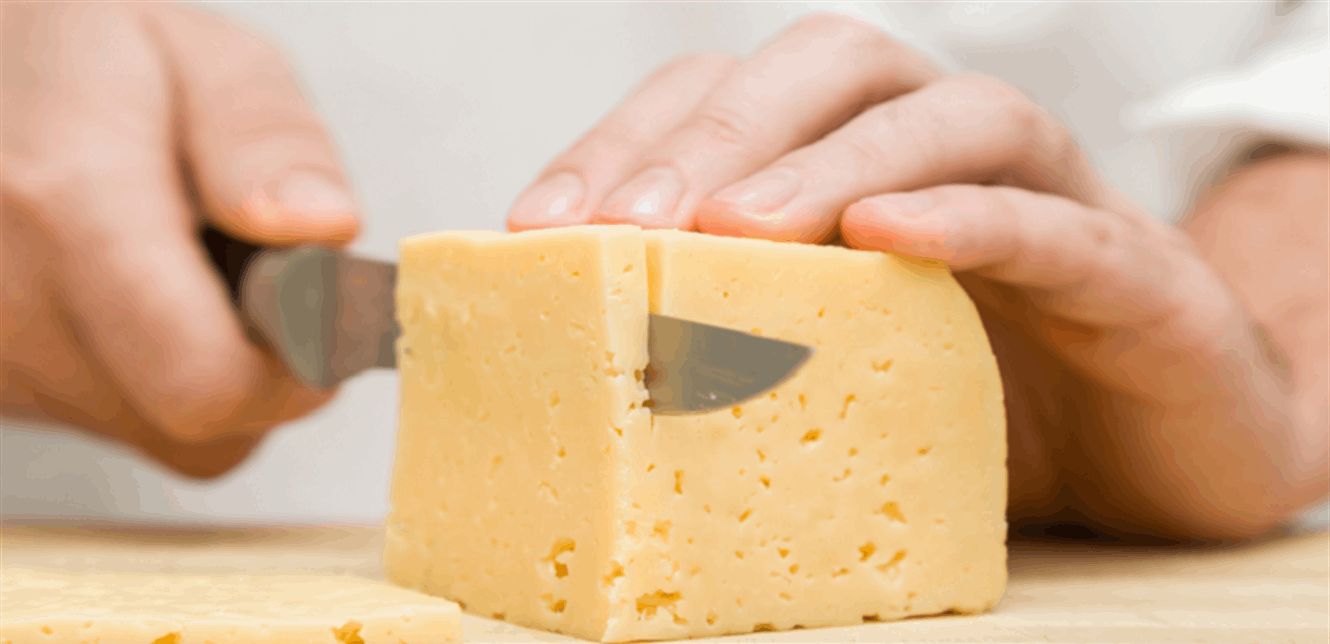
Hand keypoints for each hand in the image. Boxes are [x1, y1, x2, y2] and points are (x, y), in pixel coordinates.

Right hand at [1, 3, 356, 475]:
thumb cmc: (92, 58)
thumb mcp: (205, 59)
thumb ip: (267, 140)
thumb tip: (322, 228)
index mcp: (68, 206)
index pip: (208, 383)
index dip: (295, 364)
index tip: (317, 307)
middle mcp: (10, 302)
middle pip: (199, 424)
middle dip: (263, 362)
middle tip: (252, 269)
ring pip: (162, 435)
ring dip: (208, 369)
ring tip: (181, 268)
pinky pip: (113, 423)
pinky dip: (151, 377)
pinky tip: (133, 295)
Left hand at [508, 14, 1326, 538]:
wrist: (1164, 460)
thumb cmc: (978, 405)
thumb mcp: (826, 372)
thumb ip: (726, 342)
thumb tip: (568, 362)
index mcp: (858, 165)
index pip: (728, 104)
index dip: (626, 143)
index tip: (537, 225)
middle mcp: (946, 155)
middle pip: (830, 73)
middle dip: (714, 137)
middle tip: (622, 226)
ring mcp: (1050, 196)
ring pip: (948, 116)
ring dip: (829, 160)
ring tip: (735, 232)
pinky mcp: (1132, 272)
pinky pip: (1054, 222)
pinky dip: (969, 216)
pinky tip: (887, 235)